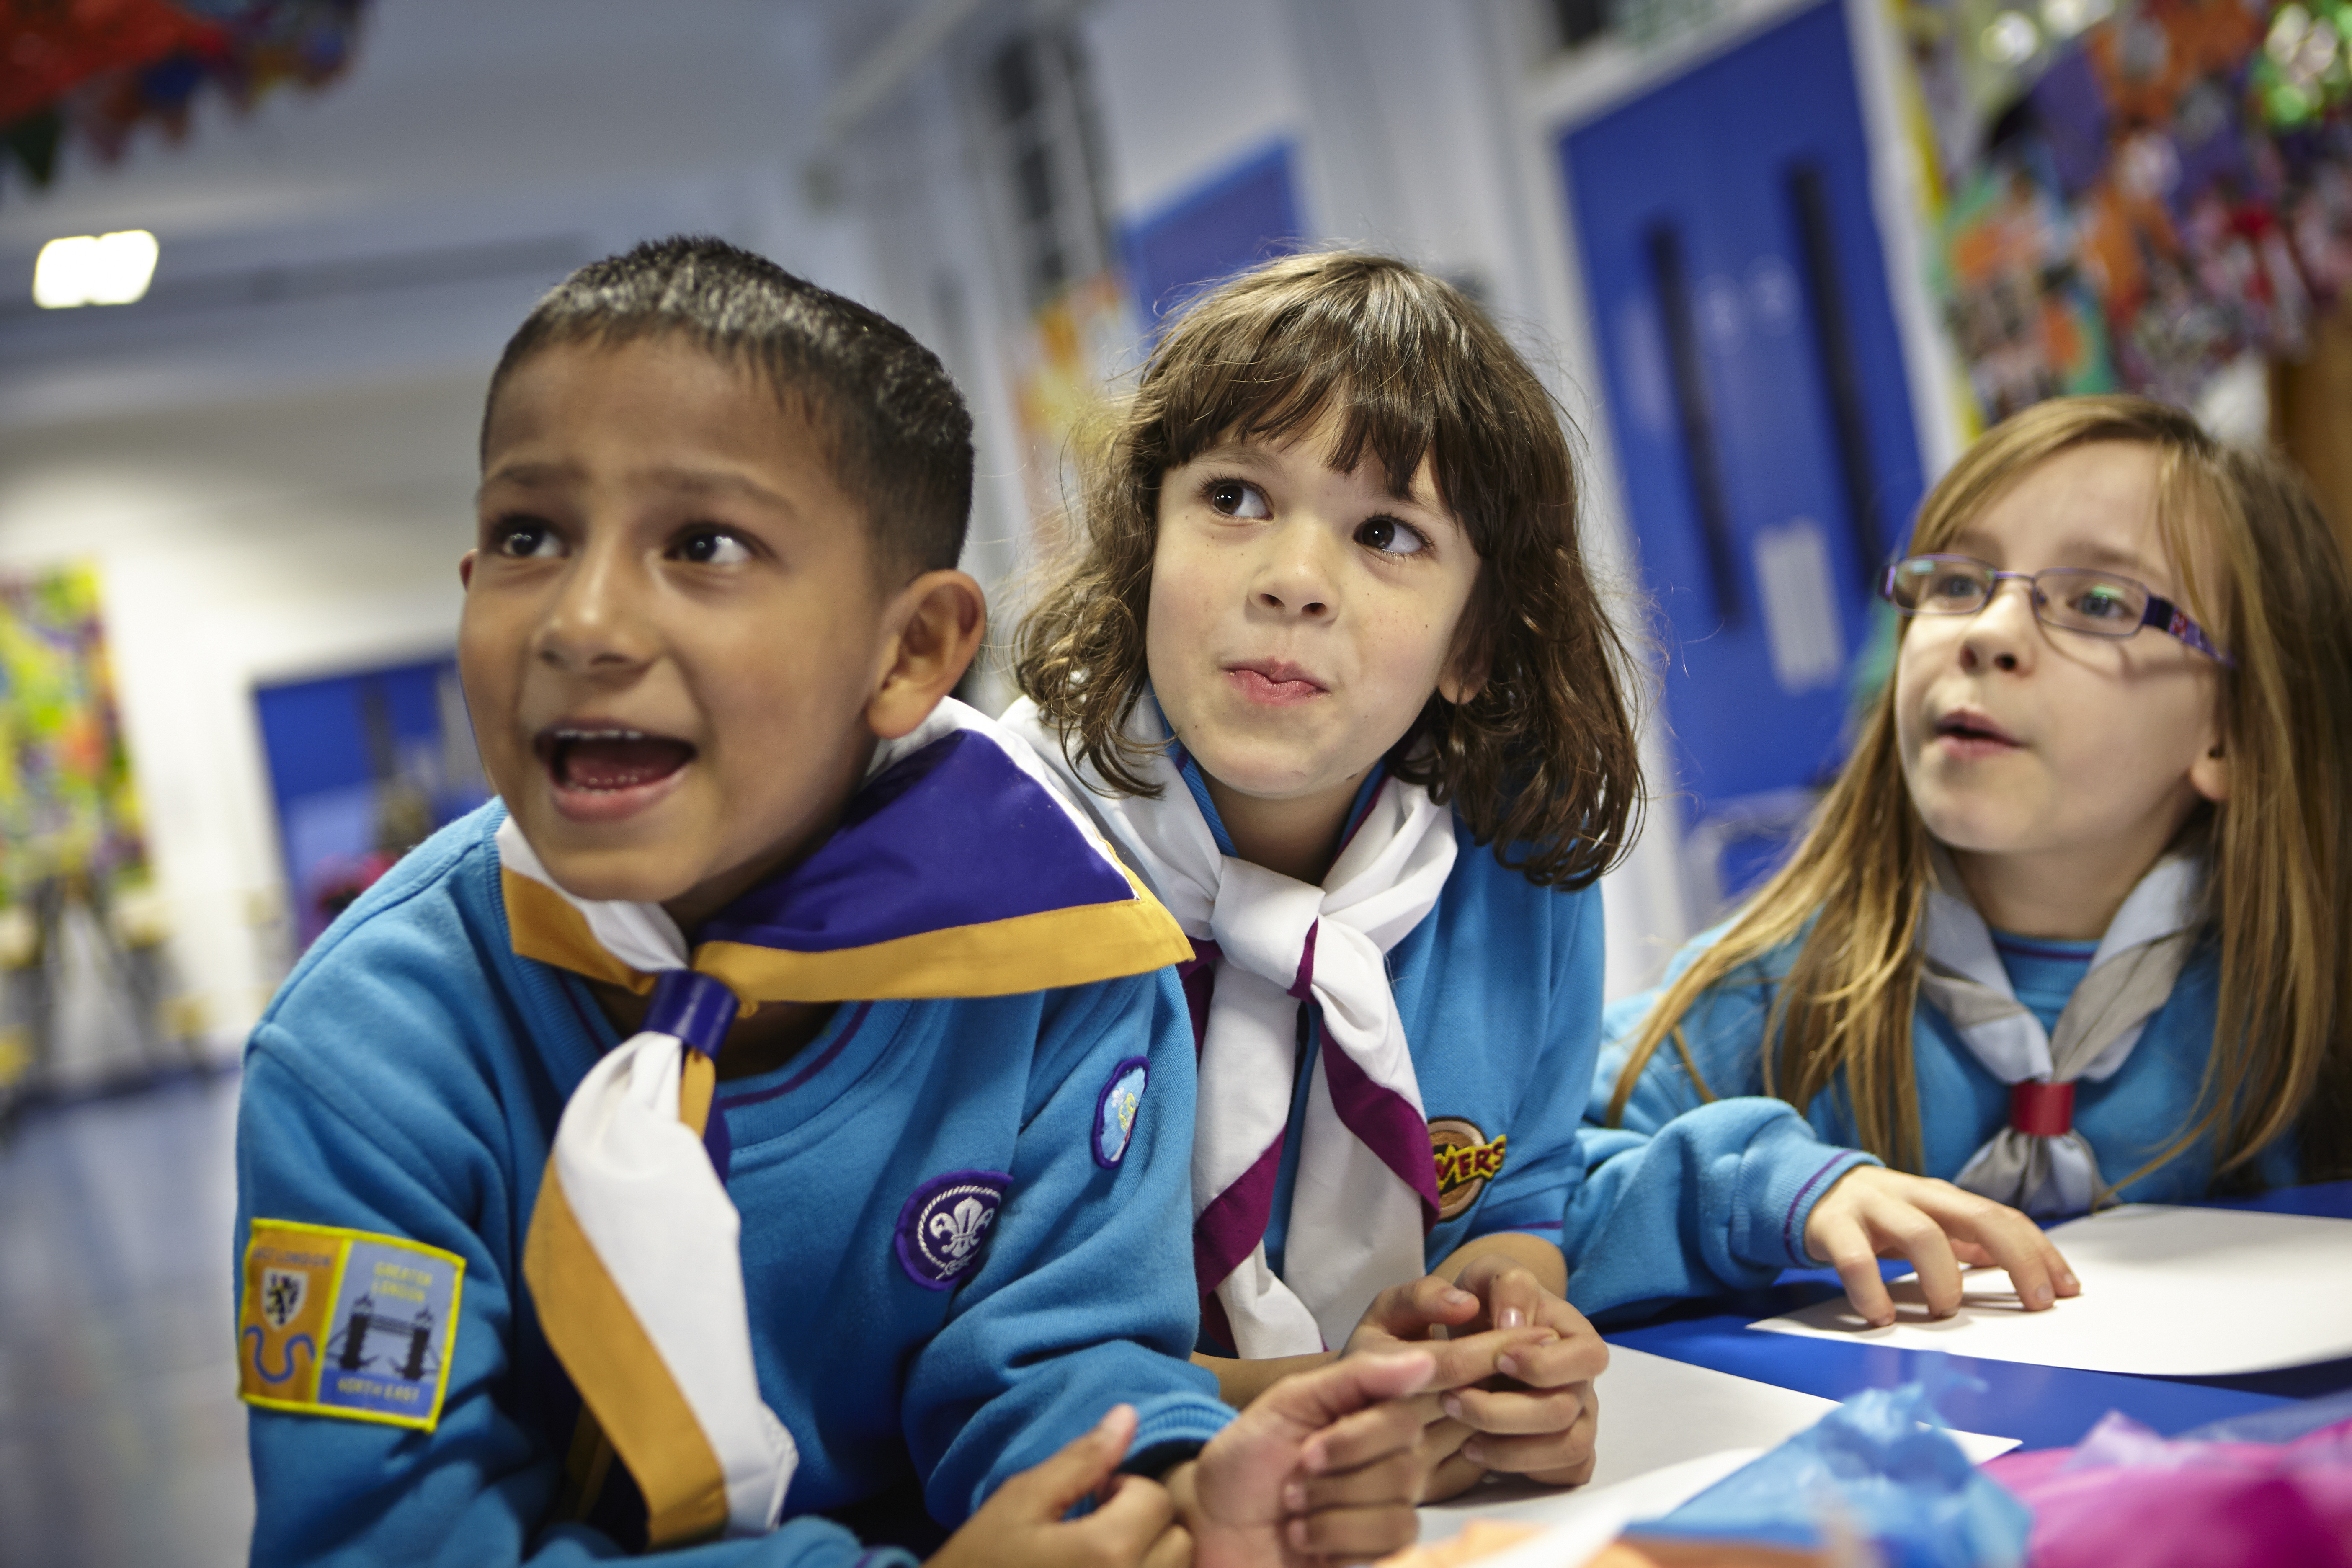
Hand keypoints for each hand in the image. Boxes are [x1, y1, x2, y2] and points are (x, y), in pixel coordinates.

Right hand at [928, 1405, 1189, 1567]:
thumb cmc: (979, 1565)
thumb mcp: (1019, 1505)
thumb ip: (1080, 1460)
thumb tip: (1128, 1415)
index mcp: (1106, 1552)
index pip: (1157, 1498)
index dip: (1123, 1489)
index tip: (1089, 1502)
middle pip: (1178, 1542)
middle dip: (1145, 1526)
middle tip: (1096, 1532)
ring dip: (1149, 1560)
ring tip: (1099, 1560)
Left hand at [1176, 1348, 1435, 1567]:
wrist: (1211, 1529)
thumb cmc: (1244, 1466)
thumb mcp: (1287, 1405)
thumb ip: (1355, 1378)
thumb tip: (1423, 1360)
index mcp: (1365, 1420)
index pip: (1403, 1419)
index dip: (1356, 1440)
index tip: (1306, 1452)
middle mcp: (1384, 1464)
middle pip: (1407, 1468)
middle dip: (1336, 1481)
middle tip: (1291, 1487)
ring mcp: (1383, 1512)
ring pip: (1402, 1514)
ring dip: (1333, 1516)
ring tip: (1294, 1517)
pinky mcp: (1379, 1557)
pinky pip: (1392, 1550)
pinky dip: (1338, 1545)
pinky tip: (1308, 1543)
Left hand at [1343, 1270, 1604, 1501]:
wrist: (1474, 1331)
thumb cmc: (1485, 1300)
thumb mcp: (1488, 1275)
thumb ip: (1506, 1285)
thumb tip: (1513, 1324)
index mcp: (1576, 1336)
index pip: (1588, 1357)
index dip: (1544, 1363)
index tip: (1497, 1359)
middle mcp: (1583, 1380)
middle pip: (1564, 1410)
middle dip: (1504, 1410)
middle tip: (1453, 1399)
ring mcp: (1579, 1418)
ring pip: (1567, 1449)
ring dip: (1509, 1447)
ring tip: (1460, 1433)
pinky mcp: (1564, 1451)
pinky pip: (1563, 1473)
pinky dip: (1521, 1467)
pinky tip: (1474, 1450)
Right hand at [1802, 1166, 2080, 1327]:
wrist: (1806, 1188)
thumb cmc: (1880, 1217)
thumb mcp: (1930, 1223)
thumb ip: (1970, 1243)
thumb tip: (2028, 1274)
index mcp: (1943, 1198)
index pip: (2003, 1217)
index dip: (2039, 1252)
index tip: (2068, 1290)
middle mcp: (1914, 1196)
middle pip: (1977, 1217)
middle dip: (2016, 1260)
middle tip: (2035, 1303)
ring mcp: (1873, 1208)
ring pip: (1921, 1234)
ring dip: (1943, 1279)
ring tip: (1944, 1311)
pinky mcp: (1833, 1225)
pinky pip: (1855, 1259)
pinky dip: (1871, 1291)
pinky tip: (1880, 1316)